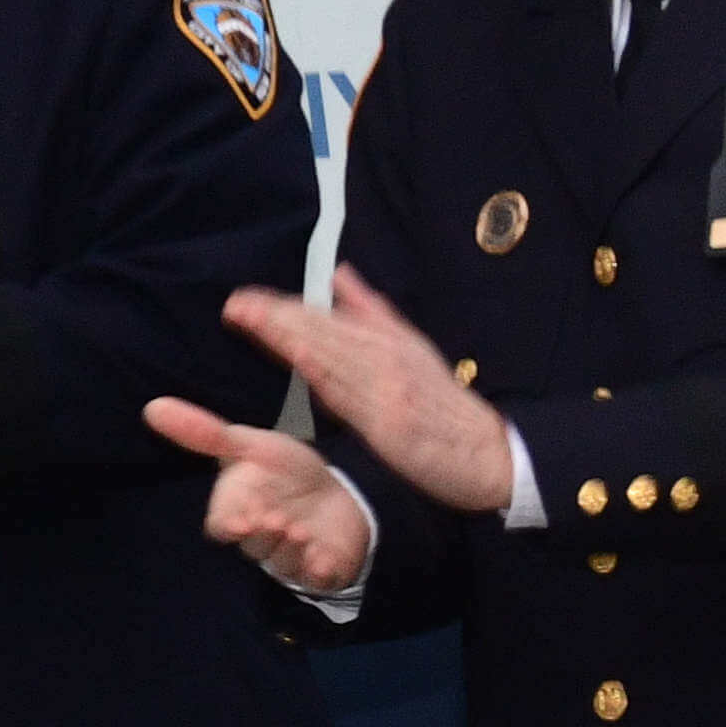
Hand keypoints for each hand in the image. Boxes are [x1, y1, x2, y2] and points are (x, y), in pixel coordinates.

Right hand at [146, 394, 385, 597]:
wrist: (337, 491)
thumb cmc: (284, 470)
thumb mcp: (249, 445)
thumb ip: (205, 433)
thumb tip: (153, 406)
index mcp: (238, 511)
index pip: (222, 525)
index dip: (229, 525)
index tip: (239, 521)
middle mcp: (260, 538)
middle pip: (253, 545)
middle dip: (264, 535)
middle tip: (278, 519)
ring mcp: (291, 556)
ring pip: (282, 563)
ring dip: (291, 551)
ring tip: (302, 532)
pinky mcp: (322, 569)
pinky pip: (318, 580)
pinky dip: (319, 572)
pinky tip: (323, 560)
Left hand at [218, 272, 515, 519]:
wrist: (490, 452)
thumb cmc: (445, 406)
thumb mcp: (413, 348)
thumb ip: (371, 312)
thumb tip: (338, 274)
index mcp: (386, 340)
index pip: (324, 318)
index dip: (283, 307)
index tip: (244, 299)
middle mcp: (384, 356)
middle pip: (322, 330)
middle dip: (275, 315)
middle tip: (234, 304)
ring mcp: (386, 387)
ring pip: (330, 353)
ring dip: (287, 332)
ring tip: (249, 317)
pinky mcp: (390, 419)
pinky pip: (349, 391)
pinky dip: (321, 367)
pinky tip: (294, 352)